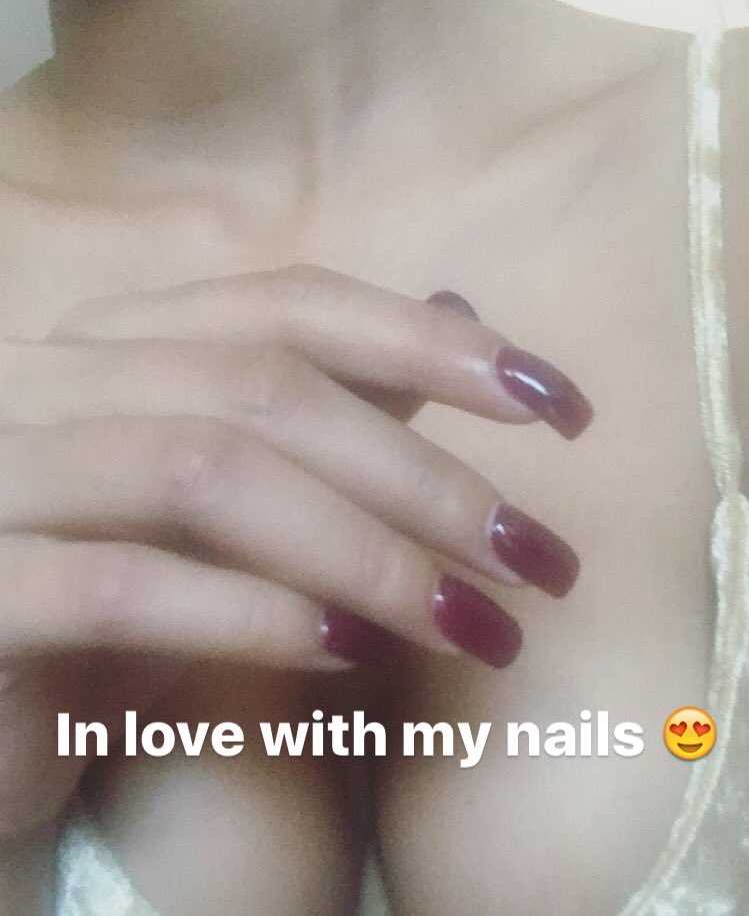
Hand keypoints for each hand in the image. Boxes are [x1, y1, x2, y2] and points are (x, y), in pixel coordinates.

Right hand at [0, 265, 591, 858]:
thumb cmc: (110, 589)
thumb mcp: (227, 494)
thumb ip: (327, 402)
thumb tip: (453, 311)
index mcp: (114, 343)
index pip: (288, 305)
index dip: (428, 344)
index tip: (552, 404)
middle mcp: (44, 380)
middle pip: (262, 388)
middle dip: (421, 476)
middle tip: (536, 559)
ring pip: (205, 471)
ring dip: (367, 553)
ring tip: (473, 625)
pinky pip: (123, 586)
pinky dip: (250, 616)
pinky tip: (349, 657)